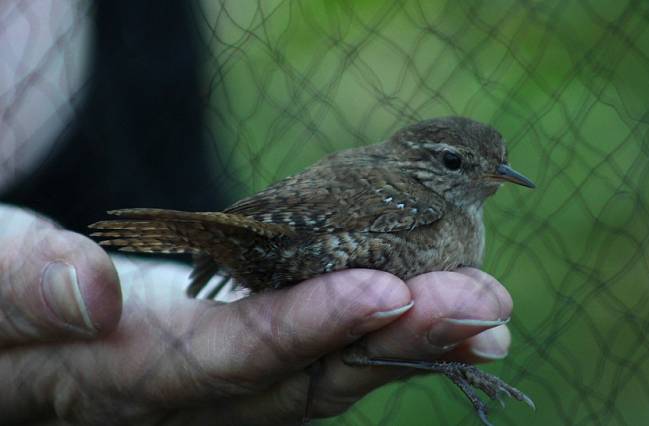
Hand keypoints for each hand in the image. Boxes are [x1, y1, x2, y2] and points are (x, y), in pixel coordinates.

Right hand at [0, 206, 512, 424]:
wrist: (13, 326)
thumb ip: (20, 289)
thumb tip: (98, 296)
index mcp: (116, 380)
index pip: (220, 362)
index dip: (301, 330)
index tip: (384, 290)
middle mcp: (184, 401)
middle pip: (301, 381)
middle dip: (396, 342)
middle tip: (486, 304)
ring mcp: (220, 390)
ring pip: (325, 376)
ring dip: (411, 343)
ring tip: (490, 312)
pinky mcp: (244, 365)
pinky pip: (319, 360)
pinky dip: (382, 337)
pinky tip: (441, 317)